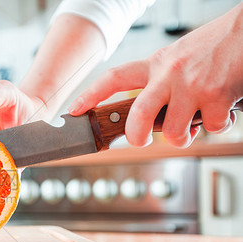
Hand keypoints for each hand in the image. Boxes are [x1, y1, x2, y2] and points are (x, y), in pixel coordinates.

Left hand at [68, 4, 242, 147]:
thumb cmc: (213, 46)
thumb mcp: (177, 57)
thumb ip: (160, 81)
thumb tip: (146, 114)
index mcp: (156, 64)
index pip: (115, 78)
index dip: (91, 95)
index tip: (74, 111)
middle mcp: (170, 75)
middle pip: (138, 115)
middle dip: (136, 137)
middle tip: (141, 140)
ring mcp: (192, 86)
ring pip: (174, 133)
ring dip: (185, 137)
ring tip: (194, 122)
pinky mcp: (217, 96)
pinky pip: (210, 128)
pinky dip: (218, 126)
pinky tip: (222, 110)